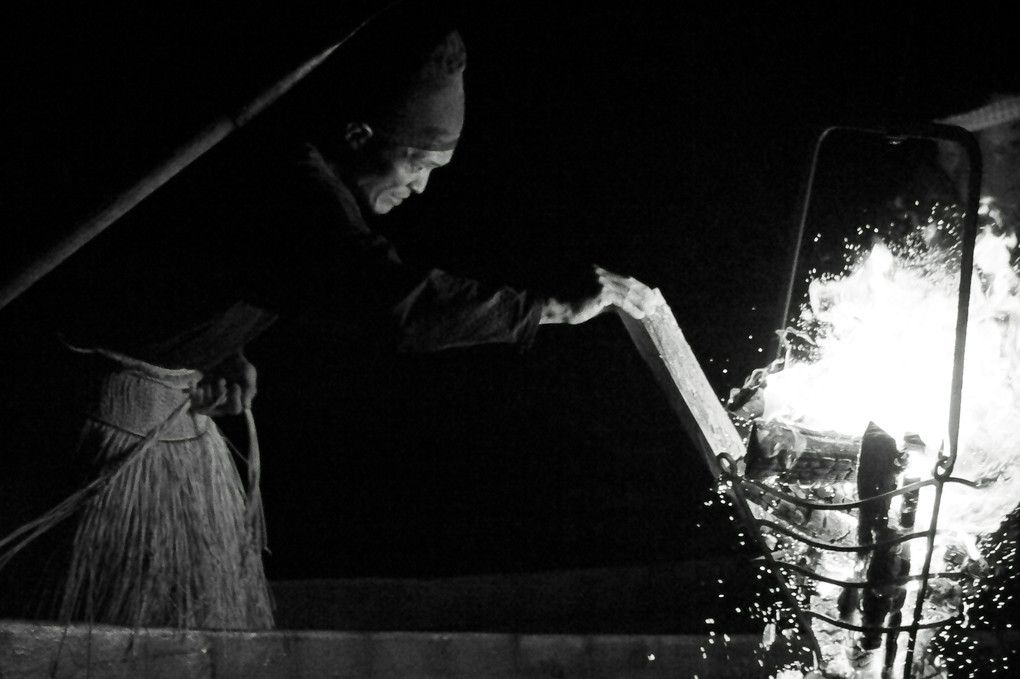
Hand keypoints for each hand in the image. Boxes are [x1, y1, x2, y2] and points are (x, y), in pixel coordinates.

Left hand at [189, 350, 257, 416]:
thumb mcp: (248, 373)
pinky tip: (195, 383)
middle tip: (221, 379)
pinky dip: (193, 393)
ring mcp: (210, 402)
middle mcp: (224, 405)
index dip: (235, 399)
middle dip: (219, 393)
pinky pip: (194, 403)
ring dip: (208, 391)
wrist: (222, 355)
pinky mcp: (199, 397)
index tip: (236, 385)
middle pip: (219, 411)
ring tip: (212, 378)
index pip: (235, 410)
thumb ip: (250, 388)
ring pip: (206, 407)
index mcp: (237, 402)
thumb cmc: (237, 364)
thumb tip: (247, 406)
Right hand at [540, 265, 661, 324]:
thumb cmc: (572, 304)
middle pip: (628, 282)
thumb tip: (624, 307)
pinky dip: (632, 308)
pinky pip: (621, 301)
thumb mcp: (593, 301)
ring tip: (651, 310)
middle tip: (655, 301)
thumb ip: (608, 301)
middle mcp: (600, 273)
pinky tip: (640, 315)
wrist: (556, 306)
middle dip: (644, 292)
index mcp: (598, 272)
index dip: (638, 287)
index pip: (623, 279)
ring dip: (641, 301)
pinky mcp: (600, 291)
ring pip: (627, 291)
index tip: (649, 295)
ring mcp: (600, 281)